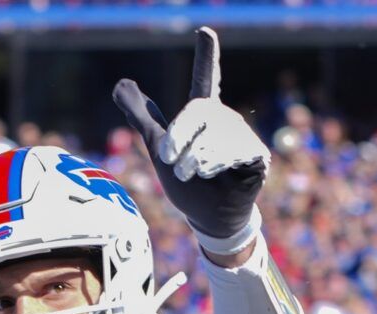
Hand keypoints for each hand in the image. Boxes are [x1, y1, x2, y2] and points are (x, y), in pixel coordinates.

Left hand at [113, 28, 269, 251]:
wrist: (208, 219)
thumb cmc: (187, 185)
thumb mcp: (157, 147)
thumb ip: (141, 115)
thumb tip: (120, 83)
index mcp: (203, 116)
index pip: (205, 79)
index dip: (205, 56)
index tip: (204, 31)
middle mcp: (225, 121)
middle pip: (199, 113)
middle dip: (180, 139)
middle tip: (175, 163)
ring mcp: (243, 136)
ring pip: (214, 134)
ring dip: (195, 158)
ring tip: (194, 174)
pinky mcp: (256, 154)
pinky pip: (234, 149)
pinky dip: (216, 164)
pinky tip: (214, 175)